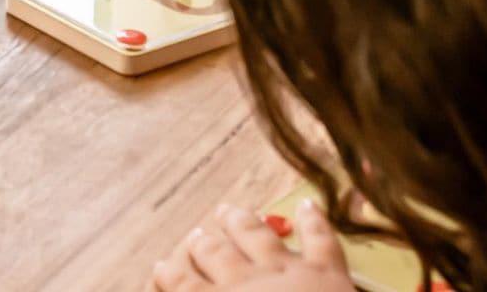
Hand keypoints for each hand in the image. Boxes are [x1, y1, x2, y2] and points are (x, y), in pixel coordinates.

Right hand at [149, 199, 353, 291]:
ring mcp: (287, 271)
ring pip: (256, 235)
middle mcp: (246, 282)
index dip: (170, 276)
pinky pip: (319, 239)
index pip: (185, 287)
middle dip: (203, 244)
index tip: (160, 265)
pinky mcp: (326, 272)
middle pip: (217, 255)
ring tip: (228, 209)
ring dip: (240, 221)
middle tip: (195, 234)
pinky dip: (313, 220)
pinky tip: (308, 204)